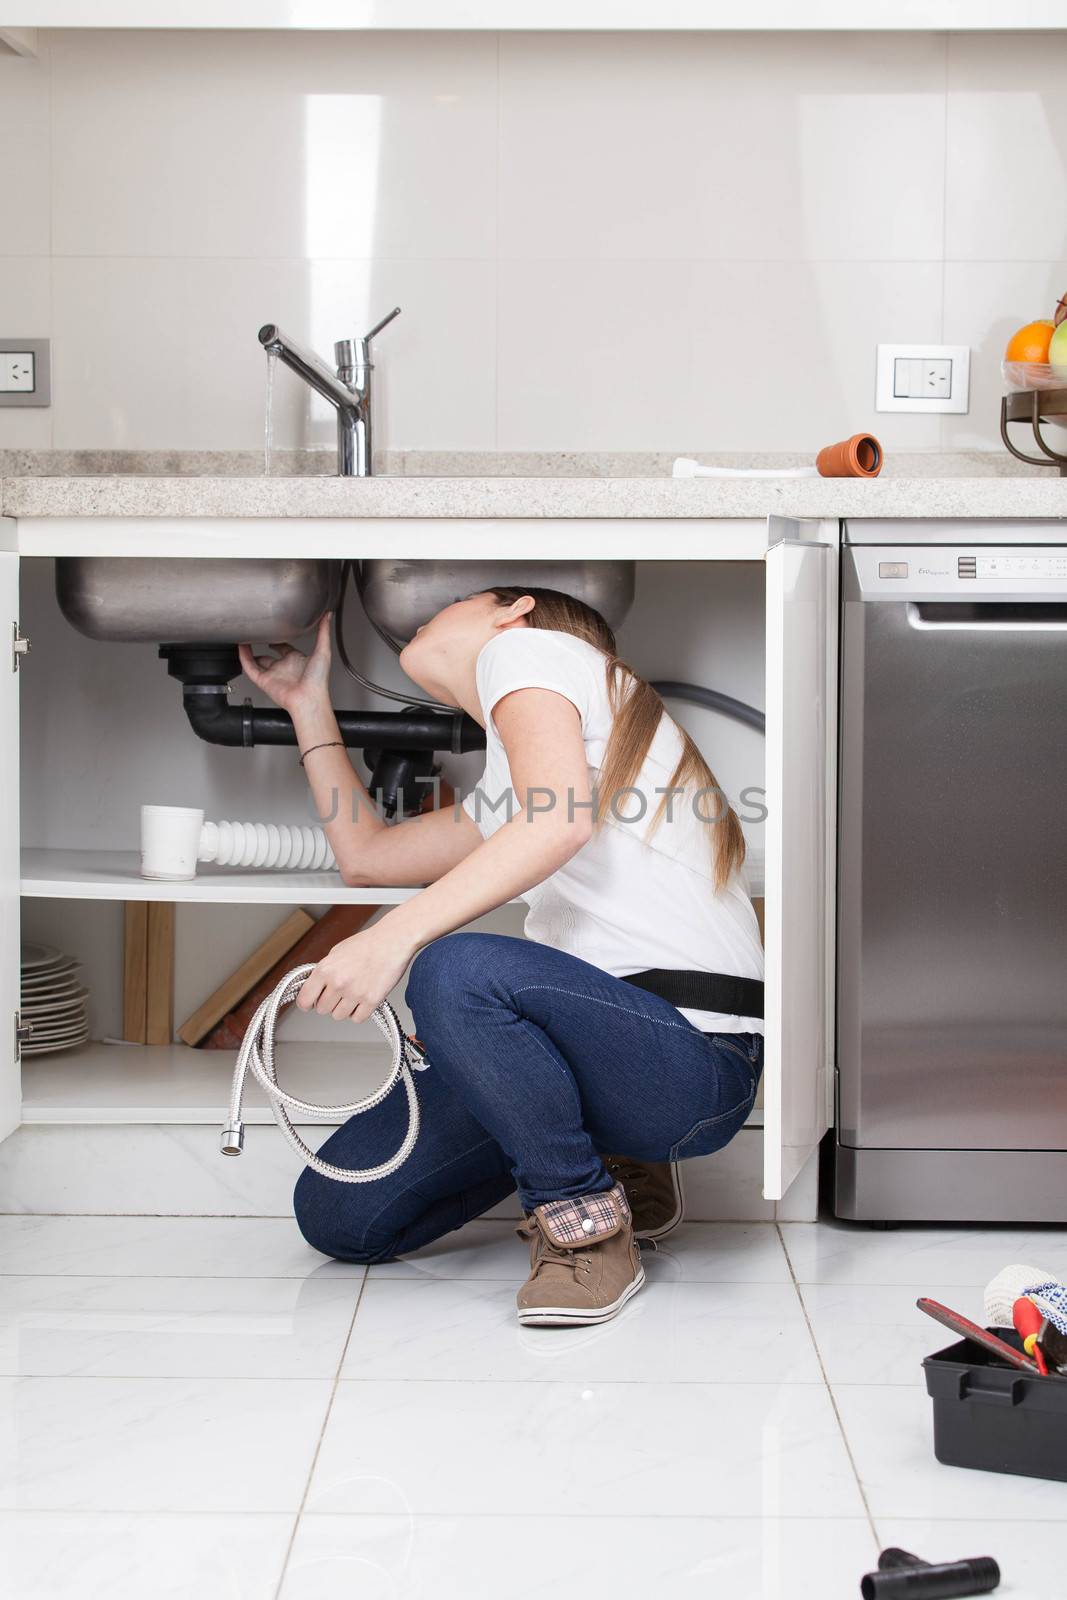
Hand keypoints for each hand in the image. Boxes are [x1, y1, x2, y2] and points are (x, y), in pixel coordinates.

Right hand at [238, 611, 331, 713]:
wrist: (309, 698)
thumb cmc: (317, 681)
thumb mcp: (323, 651)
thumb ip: (323, 633)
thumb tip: (328, 616)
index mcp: (297, 661)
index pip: (285, 649)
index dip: (279, 641)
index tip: (275, 632)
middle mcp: (284, 668)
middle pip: (269, 657)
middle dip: (262, 647)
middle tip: (256, 636)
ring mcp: (273, 675)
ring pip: (257, 662)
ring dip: (249, 652)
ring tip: (243, 640)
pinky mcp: (264, 681)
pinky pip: (250, 668)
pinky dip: (244, 658)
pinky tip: (241, 648)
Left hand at [296, 916, 417, 1024]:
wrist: (392, 941)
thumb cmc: (367, 943)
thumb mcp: (336, 952)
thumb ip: (324, 971)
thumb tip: (315, 987)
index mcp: (325, 969)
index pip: (304, 999)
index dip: (306, 1004)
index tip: (309, 1004)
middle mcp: (338, 983)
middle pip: (322, 1010)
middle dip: (329, 1003)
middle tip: (339, 993)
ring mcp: (355, 993)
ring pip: (339, 1016)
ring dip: (344, 1008)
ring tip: (353, 994)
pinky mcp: (372, 1000)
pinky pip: (357, 1019)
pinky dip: (359, 1012)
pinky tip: (363, 999)